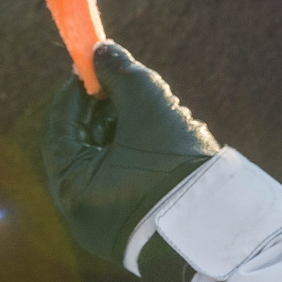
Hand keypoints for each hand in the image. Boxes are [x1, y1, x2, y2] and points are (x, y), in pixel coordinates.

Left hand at [45, 43, 217, 281]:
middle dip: (103, 111)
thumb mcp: (148, 108)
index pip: (59, 129)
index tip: (92, 66)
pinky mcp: (132, 231)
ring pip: (105, 164)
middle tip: (122, 84)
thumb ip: (121, 73)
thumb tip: (102, 50)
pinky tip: (161, 140)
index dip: (75, 92)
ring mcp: (105, 226)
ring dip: (122, 132)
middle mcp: (80, 214)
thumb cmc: (175, 168)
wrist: (221, 229)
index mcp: (72, 189)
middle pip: (82, 146)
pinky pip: (122, 185)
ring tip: (151, 111)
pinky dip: (134, 158)